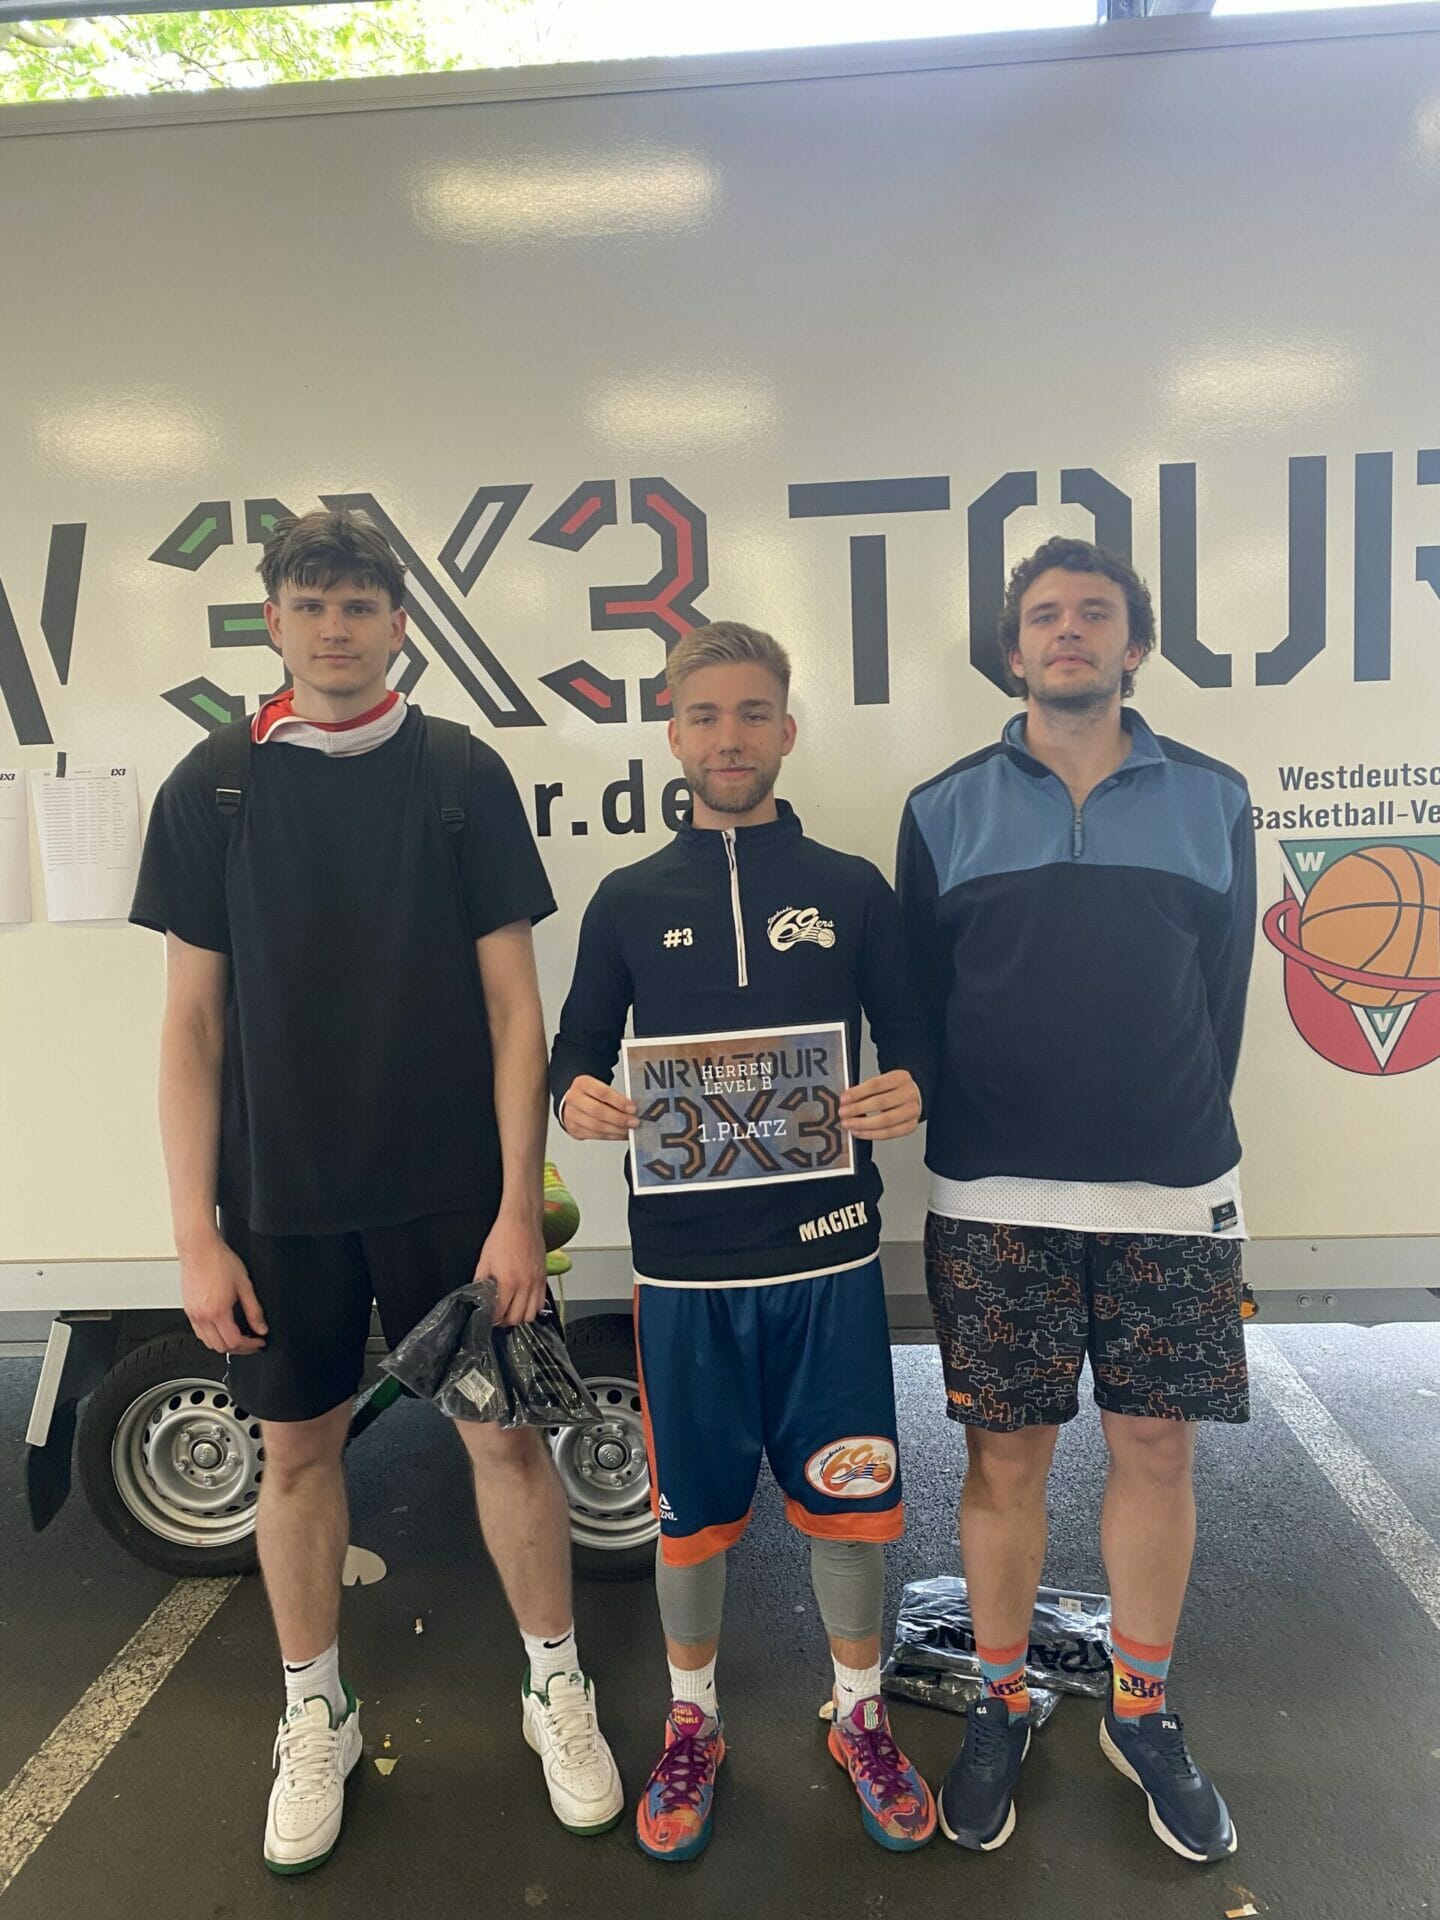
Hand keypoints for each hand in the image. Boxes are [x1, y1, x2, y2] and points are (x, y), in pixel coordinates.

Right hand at [179, 1233, 267, 1354]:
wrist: (199, 1248)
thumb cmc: (219, 1260)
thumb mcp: (244, 1285)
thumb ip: (254, 1310)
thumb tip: (261, 1327)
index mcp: (217, 1311)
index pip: (234, 1342)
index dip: (250, 1346)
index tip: (258, 1342)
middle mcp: (202, 1316)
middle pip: (220, 1347)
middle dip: (239, 1348)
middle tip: (252, 1342)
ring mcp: (192, 1314)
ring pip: (208, 1343)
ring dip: (225, 1344)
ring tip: (239, 1337)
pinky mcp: (188, 1310)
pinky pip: (199, 1333)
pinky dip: (212, 1336)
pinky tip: (223, 1328)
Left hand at [478, 1214, 546, 1325]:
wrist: (522, 1221)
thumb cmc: (503, 1236)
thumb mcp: (485, 1259)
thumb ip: (481, 1280)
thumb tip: (478, 1294)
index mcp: (508, 1281)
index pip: (500, 1312)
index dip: (492, 1319)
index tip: (488, 1317)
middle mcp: (525, 1284)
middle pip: (516, 1318)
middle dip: (505, 1321)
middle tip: (498, 1317)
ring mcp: (536, 1282)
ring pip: (531, 1314)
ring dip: (519, 1317)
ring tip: (511, 1311)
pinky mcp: (543, 1278)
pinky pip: (541, 1303)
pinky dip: (532, 1308)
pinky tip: (523, 1302)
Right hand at [560, 1074, 637, 1142]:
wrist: (576, 1103)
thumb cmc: (592, 1095)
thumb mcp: (602, 1087)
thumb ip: (617, 1096)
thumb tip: (633, 1107)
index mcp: (582, 1083)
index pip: (602, 1092)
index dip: (619, 1101)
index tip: (632, 1108)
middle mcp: (574, 1098)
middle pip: (598, 1111)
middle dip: (619, 1118)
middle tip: (633, 1122)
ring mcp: (571, 1115)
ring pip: (596, 1126)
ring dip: (616, 1129)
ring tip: (628, 1129)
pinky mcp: (574, 1129)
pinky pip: (595, 1135)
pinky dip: (611, 1136)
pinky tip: (620, 1134)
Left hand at [839, 1069, 922, 1140]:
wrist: (913, 1096)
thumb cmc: (894, 1089)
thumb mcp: (882, 1082)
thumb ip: (865, 1090)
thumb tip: (846, 1102)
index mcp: (900, 1078)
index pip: (876, 1085)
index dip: (858, 1093)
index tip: (843, 1099)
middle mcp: (909, 1094)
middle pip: (880, 1103)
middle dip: (857, 1109)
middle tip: (843, 1113)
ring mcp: (912, 1111)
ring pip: (885, 1121)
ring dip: (862, 1124)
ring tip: (848, 1124)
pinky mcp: (910, 1126)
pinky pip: (888, 1133)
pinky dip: (871, 1134)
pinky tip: (859, 1131)